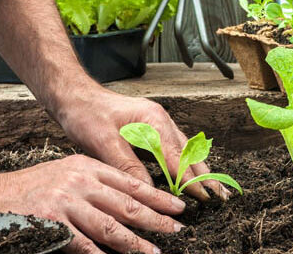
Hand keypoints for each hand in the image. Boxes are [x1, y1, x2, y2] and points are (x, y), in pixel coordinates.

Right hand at [0, 154, 185, 253]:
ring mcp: (66, 202)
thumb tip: (130, 200)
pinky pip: (83, 244)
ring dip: (135, 242)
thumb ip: (96, 183)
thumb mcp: (67, 172)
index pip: (130, 182)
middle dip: (155, 218)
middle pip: (126, 203)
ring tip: (154, 251)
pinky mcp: (51, 223)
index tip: (177, 207)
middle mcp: (79, 182)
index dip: (156, 196)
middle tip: (177, 229)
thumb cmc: (32, 187)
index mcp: (86, 167)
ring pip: (110, 226)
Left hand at [59, 91, 229, 200]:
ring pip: (184, 150)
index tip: (203, 197)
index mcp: (153, 119)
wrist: (73, 95)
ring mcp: (156, 123)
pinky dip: (183, 164)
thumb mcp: (103, 141)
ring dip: (197, 170)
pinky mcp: (149, 129)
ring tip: (211, 189)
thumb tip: (147, 190)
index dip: (190, 179)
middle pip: (188, 152)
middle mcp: (160, 120)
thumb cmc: (86, 113)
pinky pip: (173, 148)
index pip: (177, 156)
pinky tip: (188, 175)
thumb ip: (127, 165)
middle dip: (204, 175)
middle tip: (219, 197)